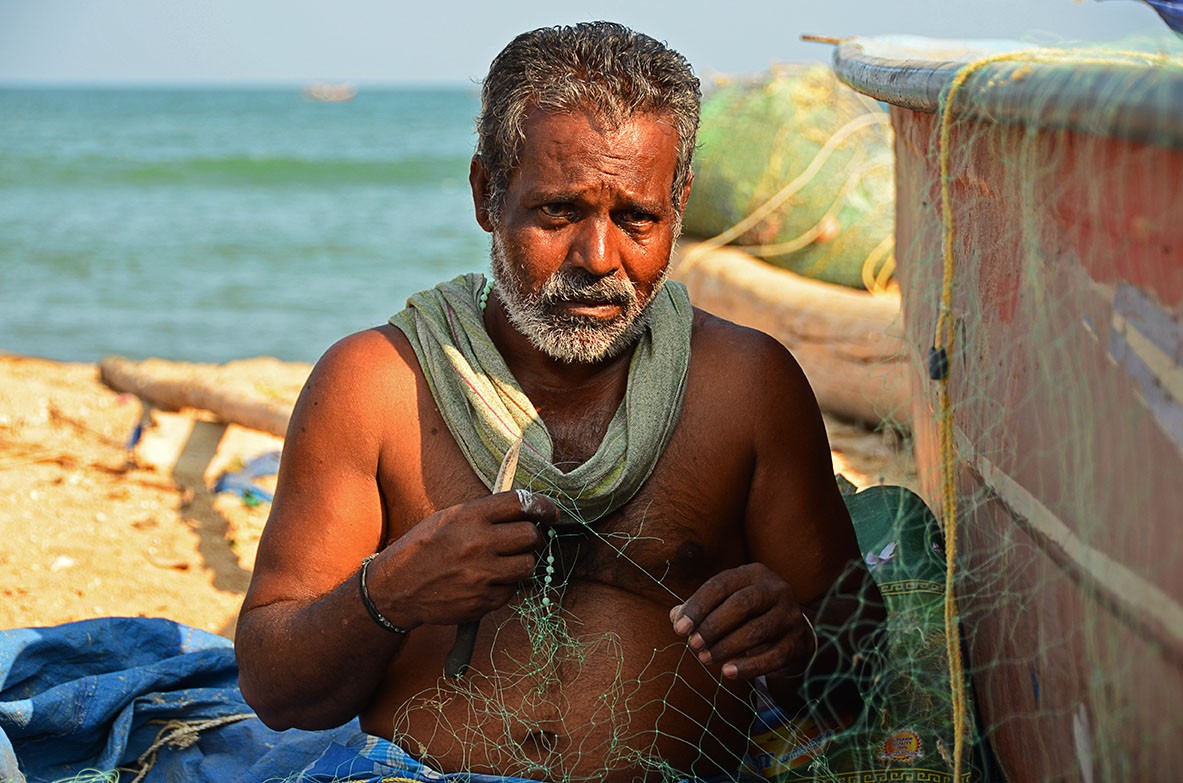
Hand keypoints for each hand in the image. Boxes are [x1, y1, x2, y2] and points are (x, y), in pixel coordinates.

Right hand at [368, 490, 556, 627]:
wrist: (398, 588)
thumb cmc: (424, 548)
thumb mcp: (448, 518)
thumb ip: (484, 513)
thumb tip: (523, 509)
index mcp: (469, 516)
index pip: (520, 503)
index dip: (542, 505)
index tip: (549, 511)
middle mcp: (478, 543)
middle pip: (531, 535)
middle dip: (532, 536)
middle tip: (524, 539)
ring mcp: (482, 575)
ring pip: (528, 564)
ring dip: (523, 561)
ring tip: (507, 560)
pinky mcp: (484, 601)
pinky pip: (512, 589)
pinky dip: (506, 584)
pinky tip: (488, 580)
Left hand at [670, 562, 813, 680]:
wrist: (794, 632)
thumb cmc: (749, 615)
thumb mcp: (726, 604)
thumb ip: (700, 608)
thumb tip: (676, 618)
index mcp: (753, 574)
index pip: (720, 585)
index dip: (697, 607)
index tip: (679, 629)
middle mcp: (776, 589)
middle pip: (741, 605)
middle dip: (712, 627)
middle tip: (693, 645)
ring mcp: (791, 614)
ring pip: (756, 631)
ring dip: (726, 647)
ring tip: (705, 659)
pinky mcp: (799, 641)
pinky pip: (773, 656)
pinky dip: (748, 667)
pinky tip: (728, 673)